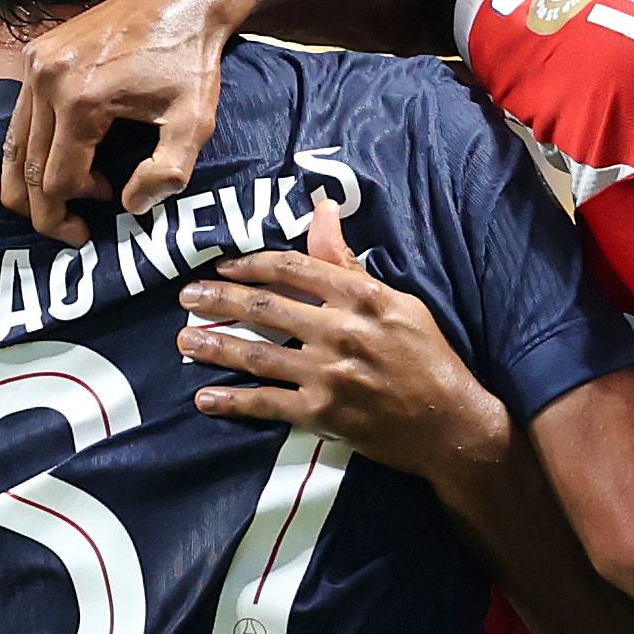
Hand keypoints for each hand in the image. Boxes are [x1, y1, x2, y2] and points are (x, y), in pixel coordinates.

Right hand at [3, 0, 242, 240]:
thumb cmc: (191, 61)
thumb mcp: (195, 122)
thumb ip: (167, 173)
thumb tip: (129, 206)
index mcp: (81, 100)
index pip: (58, 180)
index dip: (72, 212)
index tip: (98, 222)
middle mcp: (47, 80)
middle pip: (27, 168)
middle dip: (43, 210)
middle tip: (71, 232)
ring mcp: (35, 63)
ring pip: (14, 145)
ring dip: (30, 183)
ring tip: (60, 205)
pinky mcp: (35, 54)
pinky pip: (20, 117)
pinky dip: (31, 150)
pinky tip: (61, 163)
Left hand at [179, 200, 509, 481]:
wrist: (451, 423)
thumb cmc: (428, 358)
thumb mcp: (398, 302)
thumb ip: (350, 264)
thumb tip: (320, 210)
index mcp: (361, 296)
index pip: (292, 268)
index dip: (250, 266)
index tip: (224, 268)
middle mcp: (341, 331)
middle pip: (265, 308)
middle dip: (218, 301)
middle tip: (185, 298)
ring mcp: (329, 375)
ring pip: (257, 355)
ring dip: (214, 346)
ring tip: (183, 340)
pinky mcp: (323, 414)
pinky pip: (267, 404)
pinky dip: (233, 402)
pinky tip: (206, 399)